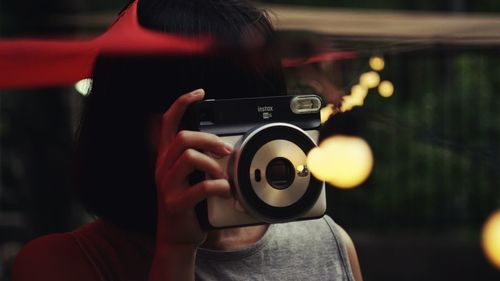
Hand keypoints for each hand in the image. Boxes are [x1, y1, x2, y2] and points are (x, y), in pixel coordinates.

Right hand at [153, 88, 232, 248]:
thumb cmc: (187, 206)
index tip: (199, 93)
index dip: (182, 103)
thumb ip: (198, 159)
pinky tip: (224, 191)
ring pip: (189, 157)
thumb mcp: (187, 178)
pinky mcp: (175, 203)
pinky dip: (218, 187)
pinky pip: (201, 187)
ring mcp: (166, 186)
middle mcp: (162, 168)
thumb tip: (222, 144)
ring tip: (222, 175)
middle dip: (209, 139)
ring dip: (213, 164)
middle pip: (183, 137)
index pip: (168, 122)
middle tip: (226, 150)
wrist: (176, 239)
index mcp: (166, 159)